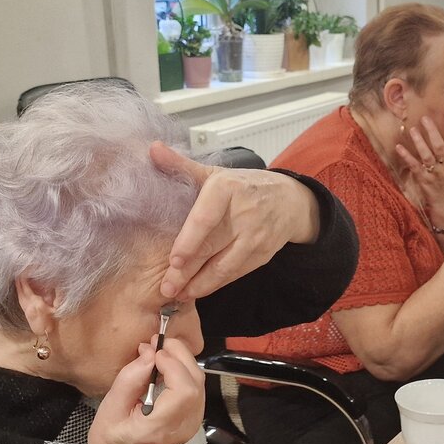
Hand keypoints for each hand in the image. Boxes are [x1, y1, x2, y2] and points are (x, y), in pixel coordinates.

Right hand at [87, 338, 203, 443]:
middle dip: (180, 355)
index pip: (184, 389)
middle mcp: (183, 427)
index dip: (173, 363)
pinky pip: (196, 390)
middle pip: (196, 382)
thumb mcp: (108, 412)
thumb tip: (149, 354)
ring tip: (159, 352)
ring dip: (183, 361)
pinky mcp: (193, 420)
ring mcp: (192, 425)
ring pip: (199, 384)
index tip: (152, 350)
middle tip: (157, 343)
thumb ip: (129, 381)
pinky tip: (166, 367)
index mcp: (159, 427)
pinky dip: (184, 372)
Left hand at [151, 143, 319, 300]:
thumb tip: (153, 149)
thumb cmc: (244, 186)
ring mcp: (255, 236)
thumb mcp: (215, 173)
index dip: (189, 242)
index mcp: (227, 189)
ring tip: (179, 295)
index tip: (174, 260)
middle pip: (211, 247)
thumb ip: (182, 166)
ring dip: (201, 284)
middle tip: (166, 287)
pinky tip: (197, 291)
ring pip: (225, 266)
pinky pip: (235, 273)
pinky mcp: (262, 254)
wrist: (289, 200)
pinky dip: (216, 284)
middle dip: (187, 271)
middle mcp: (244, 213)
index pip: (206, 219)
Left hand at [393, 111, 443, 229]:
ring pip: (427, 156)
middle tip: (425, 118)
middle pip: (440, 146)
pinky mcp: (424, 181)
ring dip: (419, 143)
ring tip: (412, 130)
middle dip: (433, 132)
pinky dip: (406, 157)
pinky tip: (399, 148)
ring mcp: (435, 174)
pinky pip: (414, 167)